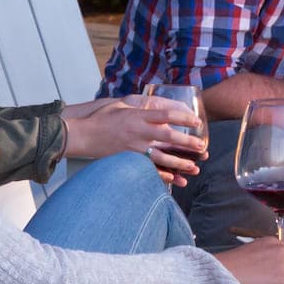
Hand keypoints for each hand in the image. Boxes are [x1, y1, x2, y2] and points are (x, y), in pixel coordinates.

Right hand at [63, 96, 207, 180]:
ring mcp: (133, 148)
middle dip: (187, 142)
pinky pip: (148, 169)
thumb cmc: (100, 118)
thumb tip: (158, 104)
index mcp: (138, 116)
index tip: (197, 121)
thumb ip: (140, 106)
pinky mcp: (127, 160)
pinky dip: (162, 175)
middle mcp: (138, 132)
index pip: (166, 115)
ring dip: (179, 162)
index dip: (184, 117)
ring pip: (161, 157)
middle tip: (201, 147)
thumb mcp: (120, 104)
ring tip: (193, 166)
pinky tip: (174, 179)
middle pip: (169, 137)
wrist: (81, 135)